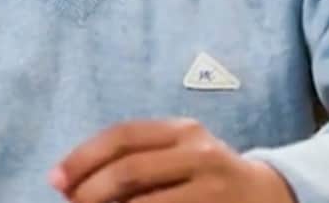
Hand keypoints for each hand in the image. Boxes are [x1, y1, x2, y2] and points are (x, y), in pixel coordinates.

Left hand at [50, 119, 294, 202]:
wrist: (272, 196)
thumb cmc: (207, 176)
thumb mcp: (180, 153)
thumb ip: (136, 159)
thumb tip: (71, 183)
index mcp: (183, 131)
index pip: (122, 136)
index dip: (83, 158)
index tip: (56, 179)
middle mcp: (200, 154)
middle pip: (130, 170)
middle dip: (90, 192)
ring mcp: (213, 189)